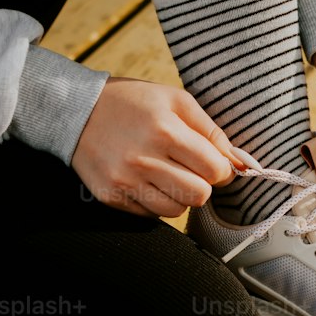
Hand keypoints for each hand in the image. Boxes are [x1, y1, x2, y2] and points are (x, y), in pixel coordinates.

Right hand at [72, 78, 239, 216]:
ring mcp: (126, 182)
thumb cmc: (132, 103)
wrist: (76, 111)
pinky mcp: (112, 197)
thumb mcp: (175, 100)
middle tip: (190, 171)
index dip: (221, 170)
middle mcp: (144, 159)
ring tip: (166, 174)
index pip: (215, 170)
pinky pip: (151, 215)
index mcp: (165, 130)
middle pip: (199, 196)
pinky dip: (155, 201)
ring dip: (179, 196)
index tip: (213, 164)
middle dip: (202, 185)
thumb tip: (240, 162)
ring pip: (177, 211)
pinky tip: (145, 180)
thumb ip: (211, 130)